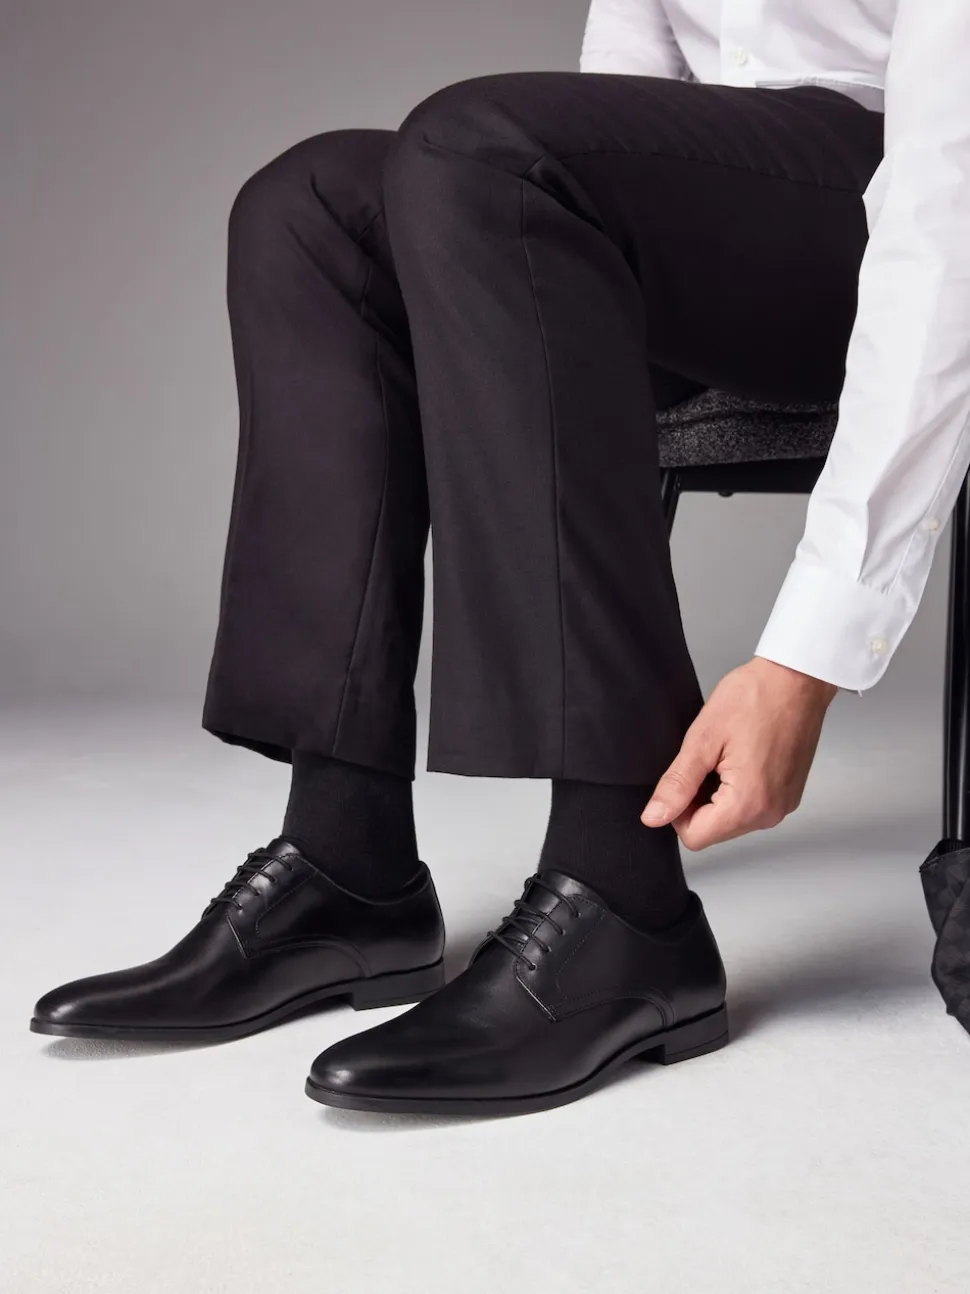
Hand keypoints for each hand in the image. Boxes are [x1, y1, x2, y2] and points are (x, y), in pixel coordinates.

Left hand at [641, 656, 838, 850]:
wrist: (796, 678)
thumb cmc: (756, 698)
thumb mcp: (703, 739)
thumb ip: (677, 784)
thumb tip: (654, 816)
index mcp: (748, 804)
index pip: (694, 837)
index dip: (678, 810)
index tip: (684, 777)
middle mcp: (770, 813)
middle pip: (714, 830)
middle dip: (699, 801)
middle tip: (708, 759)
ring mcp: (783, 805)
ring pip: (731, 820)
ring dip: (718, 794)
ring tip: (727, 755)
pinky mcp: (788, 794)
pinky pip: (751, 806)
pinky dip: (738, 788)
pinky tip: (742, 757)